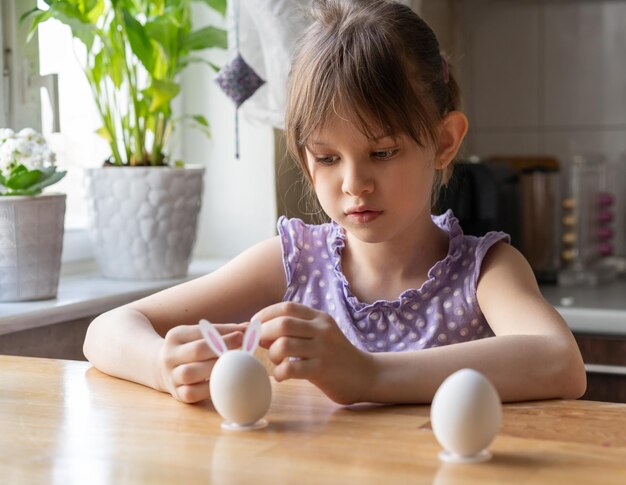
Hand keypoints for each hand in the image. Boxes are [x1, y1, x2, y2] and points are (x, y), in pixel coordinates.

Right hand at [156, 323, 245, 402]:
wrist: (160, 367)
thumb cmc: (190, 347)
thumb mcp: (197, 335)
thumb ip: (221, 331)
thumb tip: (249, 327)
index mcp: (176, 335)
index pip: (201, 331)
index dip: (224, 331)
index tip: (244, 331)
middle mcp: (170, 355)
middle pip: (197, 350)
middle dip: (223, 346)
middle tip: (243, 345)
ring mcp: (171, 375)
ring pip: (191, 373)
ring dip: (215, 368)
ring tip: (234, 365)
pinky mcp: (177, 394)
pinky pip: (192, 393)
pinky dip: (208, 389)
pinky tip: (223, 383)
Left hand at [253, 302, 372, 404]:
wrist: (366, 375)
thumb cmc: (336, 355)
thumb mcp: (321, 334)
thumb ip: (297, 330)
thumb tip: (259, 332)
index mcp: (319, 318)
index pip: (287, 307)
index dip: (265, 314)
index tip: (254, 325)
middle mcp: (321, 330)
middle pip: (282, 324)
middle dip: (263, 334)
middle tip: (260, 345)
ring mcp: (322, 349)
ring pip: (283, 345)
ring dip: (272, 354)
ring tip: (276, 361)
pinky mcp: (322, 370)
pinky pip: (290, 368)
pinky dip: (279, 373)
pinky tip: (283, 375)